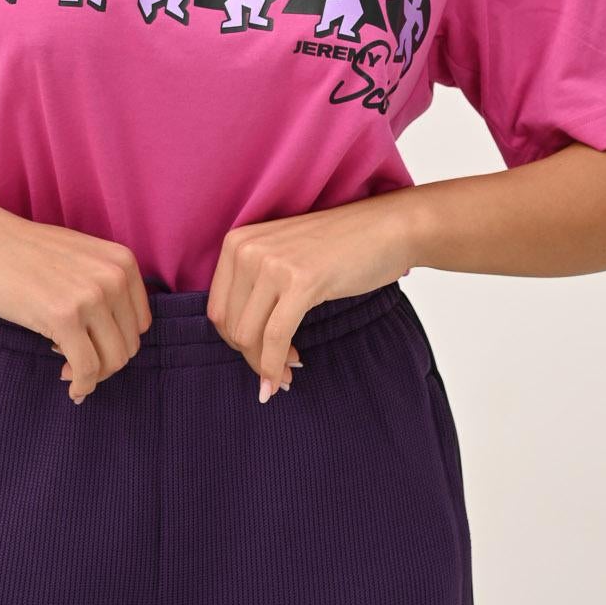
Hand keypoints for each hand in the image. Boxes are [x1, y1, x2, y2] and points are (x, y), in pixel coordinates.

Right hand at [0, 212, 151, 402]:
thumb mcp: (79, 257)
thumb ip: (103, 286)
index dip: (117, 342)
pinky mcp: (64, 317)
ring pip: (113, 361)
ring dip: (93, 376)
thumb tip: (113, 335)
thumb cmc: (21, 251)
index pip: (140, 323)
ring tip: (67, 369)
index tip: (92, 346)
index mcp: (122, 262)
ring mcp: (91, 297)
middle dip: (104, 363)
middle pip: (129, 345)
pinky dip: (81, 385)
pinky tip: (68, 384)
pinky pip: (87, 369)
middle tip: (75, 362)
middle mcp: (114, 277)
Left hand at [207, 192, 416, 400]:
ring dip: (266, 364)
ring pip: (249, 337)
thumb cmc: (340, 247)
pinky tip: (287, 376)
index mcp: (237, 243)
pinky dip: (276, 365)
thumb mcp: (282, 258)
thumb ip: (256, 288)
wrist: (387, 228)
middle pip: (231, 326)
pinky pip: (276, 337)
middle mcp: (246, 249)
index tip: (259, 356)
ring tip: (288, 371)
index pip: (218, 309)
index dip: (236, 342)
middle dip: (252, 357)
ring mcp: (271, 264)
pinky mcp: (300, 281)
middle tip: (278, 371)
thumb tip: (241, 343)